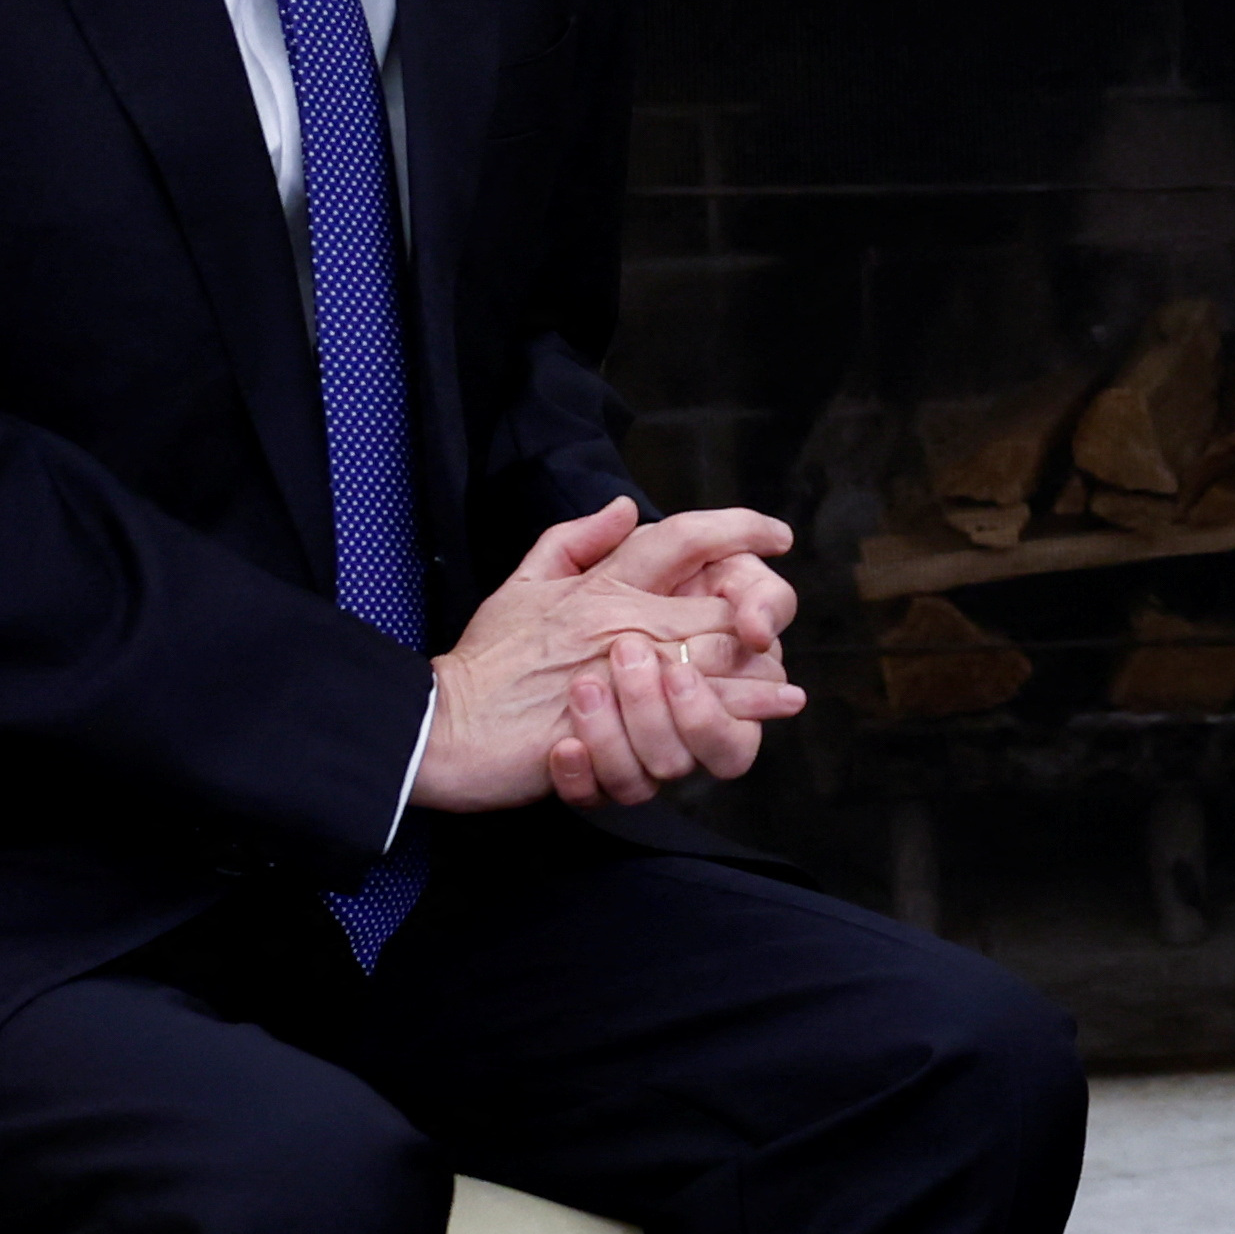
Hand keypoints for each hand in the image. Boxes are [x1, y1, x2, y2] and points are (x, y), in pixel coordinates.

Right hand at [414, 499, 804, 813]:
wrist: (445, 727)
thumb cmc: (483, 663)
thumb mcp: (521, 585)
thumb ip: (573, 541)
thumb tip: (623, 506)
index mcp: (602, 585)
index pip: (683, 539)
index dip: (737, 531)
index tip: (776, 533)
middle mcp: (621, 620)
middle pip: (718, 605)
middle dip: (761, 615)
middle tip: (781, 633)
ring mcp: (625, 672)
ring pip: (716, 658)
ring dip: (760, 669)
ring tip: (789, 681)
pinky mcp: (626, 724)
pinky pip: (697, 713)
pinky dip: (744, 709)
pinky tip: (776, 706)